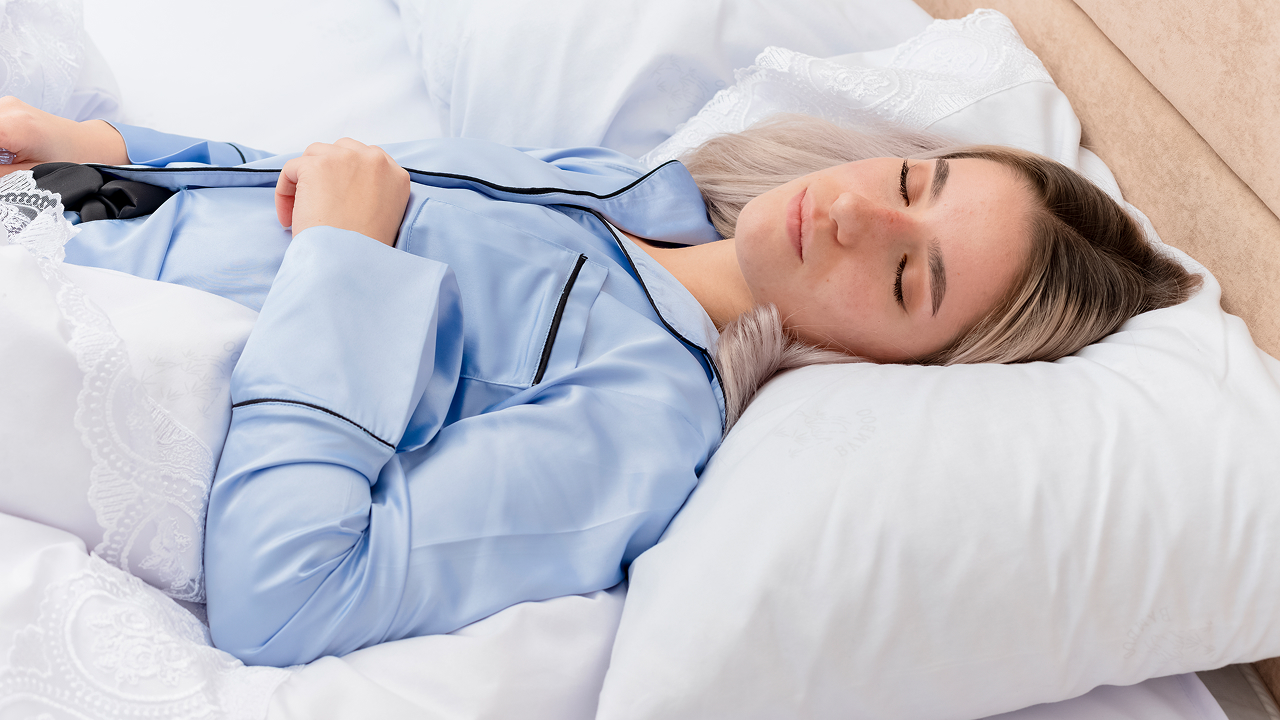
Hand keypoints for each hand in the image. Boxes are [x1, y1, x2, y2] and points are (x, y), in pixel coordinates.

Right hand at [0, 96, 127, 173]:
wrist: (87, 144)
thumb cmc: (68, 161)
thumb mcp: (32, 174)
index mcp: (14, 126)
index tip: (1, 168)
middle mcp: (8, 108)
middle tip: (5, 165)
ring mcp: (7, 103)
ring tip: (8, 158)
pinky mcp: (7, 105)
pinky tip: (6, 152)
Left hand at [274, 138, 409, 246]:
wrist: (349, 263)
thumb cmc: (364, 252)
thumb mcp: (385, 217)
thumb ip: (375, 193)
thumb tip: (346, 188)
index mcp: (397, 175)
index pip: (367, 160)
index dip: (346, 178)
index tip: (336, 199)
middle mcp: (377, 160)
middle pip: (341, 150)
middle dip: (326, 172)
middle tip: (317, 203)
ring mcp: (346, 158)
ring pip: (315, 155)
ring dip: (305, 180)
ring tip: (301, 210)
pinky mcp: (318, 165)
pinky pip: (291, 169)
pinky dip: (284, 192)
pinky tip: (288, 218)